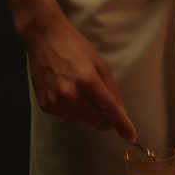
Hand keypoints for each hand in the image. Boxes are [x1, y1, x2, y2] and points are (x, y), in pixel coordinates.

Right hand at [25, 9, 137, 136]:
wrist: (44, 38)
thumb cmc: (75, 48)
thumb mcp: (100, 65)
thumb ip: (111, 91)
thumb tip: (120, 114)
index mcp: (87, 81)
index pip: (109, 111)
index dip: (122, 125)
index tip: (131, 136)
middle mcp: (70, 95)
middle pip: (98, 122)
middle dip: (105, 116)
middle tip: (100, 97)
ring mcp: (56, 102)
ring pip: (83, 120)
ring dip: (86, 109)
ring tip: (76, 84)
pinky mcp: (46, 106)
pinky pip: (68, 115)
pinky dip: (72, 106)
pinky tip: (64, 87)